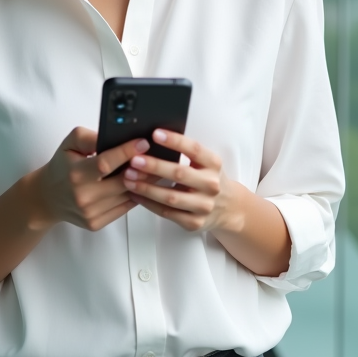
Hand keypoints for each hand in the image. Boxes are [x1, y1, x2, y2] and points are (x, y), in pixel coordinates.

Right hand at [30, 127, 148, 231]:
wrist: (47, 198)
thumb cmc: (62, 166)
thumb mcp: (69, 143)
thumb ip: (90, 137)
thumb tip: (114, 137)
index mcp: (76, 173)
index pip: (106, 163)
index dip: (127, 152)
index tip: (144, 143)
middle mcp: (84, 196)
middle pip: (122, 182)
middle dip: (143, 168)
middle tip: (158, 156)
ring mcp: (90, 212)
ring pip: (127, 196)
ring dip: (144, 183)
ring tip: (156, 169)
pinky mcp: (96, 223)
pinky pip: (124, 208)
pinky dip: (135, 196)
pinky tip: (142, 185)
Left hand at [122, 129, 244, 232]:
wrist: (228, 208)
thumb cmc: (209, 179)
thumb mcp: (206, 163)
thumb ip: (186, 153)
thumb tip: (154, 138)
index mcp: (213, 164)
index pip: (194, 149)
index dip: (174, 141)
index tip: (155, 134)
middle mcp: (211, 184)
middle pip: (179, 174)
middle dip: (154, 166)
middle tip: (134, 160)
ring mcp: (203, 206)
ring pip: (170, 197)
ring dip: (146, 187)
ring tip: (129, 178)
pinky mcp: (194, 222)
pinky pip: (167, 213)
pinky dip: (148, 203)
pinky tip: (135, 194)